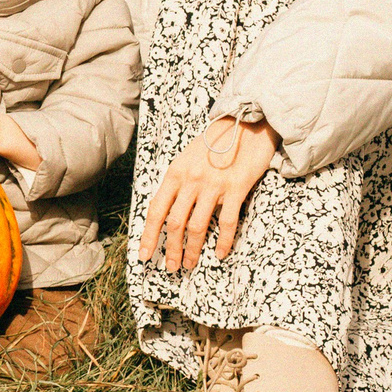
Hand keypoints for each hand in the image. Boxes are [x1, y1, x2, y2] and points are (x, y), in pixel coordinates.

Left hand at [139, 115, 279, 272]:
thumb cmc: (216, 143)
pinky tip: (219, 253)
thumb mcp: (188, 158)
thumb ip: (179, 181)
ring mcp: (213, 184)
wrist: (247, 124)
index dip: (149, 235)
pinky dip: (223, 241)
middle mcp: (191, 180)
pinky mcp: (236, 187)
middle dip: (170, 248)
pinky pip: (227, 221)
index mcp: (175, 173)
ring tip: (189, 265)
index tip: (145, 254)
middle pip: (174, 222)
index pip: (156, 209)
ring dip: (191, 250)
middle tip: (170, 268)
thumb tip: (169, 208)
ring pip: (196, 226)